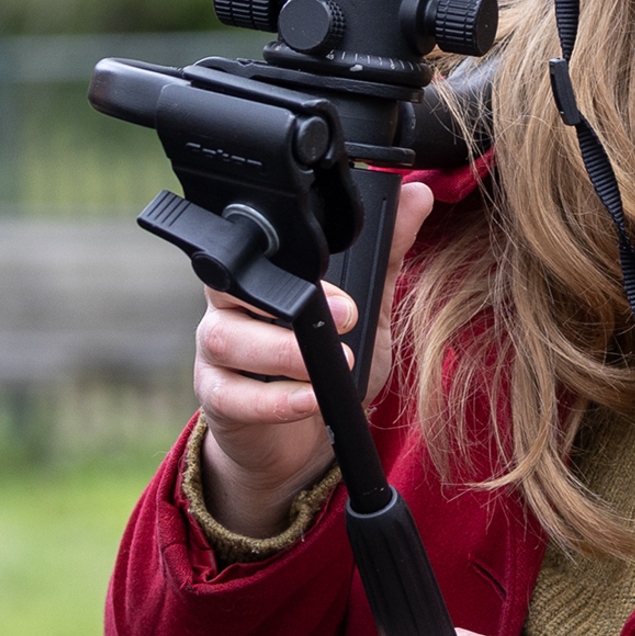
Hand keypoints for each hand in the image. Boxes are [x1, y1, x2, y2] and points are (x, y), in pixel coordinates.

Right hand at [192, 180, 435, 535]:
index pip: (258, 248)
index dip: (288, 254)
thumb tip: (418, 195)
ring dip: (282, 352)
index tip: (333, 267)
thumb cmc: (329, 367)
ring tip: (328, 366)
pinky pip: (233, 396)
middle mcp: (230, 309)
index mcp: (261, 277)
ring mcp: (216, 356)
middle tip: (346, 316)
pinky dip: (274, 400)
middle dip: (288, 301)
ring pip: (226, 340)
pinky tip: (310, 401)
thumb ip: (388, 256)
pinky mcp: (217, 400)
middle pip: (232, 289)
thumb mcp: (367, 312)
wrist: (304, 439)